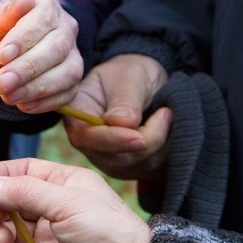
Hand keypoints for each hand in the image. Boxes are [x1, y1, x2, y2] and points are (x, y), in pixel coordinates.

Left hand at [0, 0, 82, 112]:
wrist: (1, 53)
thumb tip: (15, 11)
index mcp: (44, 2)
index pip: (43, 16)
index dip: (24, 37)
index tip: (2, 56)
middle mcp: (65, 25)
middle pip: (58, 46)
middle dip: (28, 68)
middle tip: (1, 83)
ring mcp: (73, 53)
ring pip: (69, 71)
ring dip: (37, 88)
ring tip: (8, 96)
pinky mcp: (72, 79)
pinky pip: (68, 93)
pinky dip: (46, 102)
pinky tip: (23, 105)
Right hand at [0, 158, 149, 242]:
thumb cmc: (108, 232)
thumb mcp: (66, 202)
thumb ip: (24, 192)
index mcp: (62, 184)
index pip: (22, 171)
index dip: (0, 175)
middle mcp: (52, 209)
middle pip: (8, 202)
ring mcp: (46, 238)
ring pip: (6, 231)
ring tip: (4, 242)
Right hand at [64, 54, 171, 179]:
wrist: (145, 82)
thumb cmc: (131, 72)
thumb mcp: (128, 75)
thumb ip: (124, 98)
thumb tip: (121, 122)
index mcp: (77, 114)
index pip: (86, 137)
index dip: (113, 140)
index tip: (140, 138)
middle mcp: (87, 141)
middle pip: (113, 158)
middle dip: (146, 140)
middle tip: (165, 112)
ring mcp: (106, 158)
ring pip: (135, 166)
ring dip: (159, 144)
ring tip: (165, 114)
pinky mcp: (127, 167)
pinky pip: (149, 169)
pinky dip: (164, 152)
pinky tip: (166, 130)